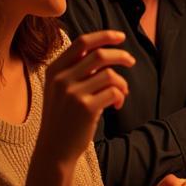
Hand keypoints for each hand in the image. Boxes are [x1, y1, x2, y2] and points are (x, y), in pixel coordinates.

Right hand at [36, 30, 133, 166]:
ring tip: (121, 93)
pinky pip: (114, 92)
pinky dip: (121, 97)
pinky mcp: (86, 108)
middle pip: (100, 54)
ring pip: (110, 75)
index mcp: (54, 70)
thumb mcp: (61, 89)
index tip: (121, 36)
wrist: (55, 149)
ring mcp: (73, 93)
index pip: (82, 42)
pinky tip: (116, 106)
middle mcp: (61, 79)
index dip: (104, 36)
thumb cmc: (63, 117)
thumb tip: (108, 53)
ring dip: (122, 83)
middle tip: (131, 61)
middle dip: (121, 56)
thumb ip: (77, 70)